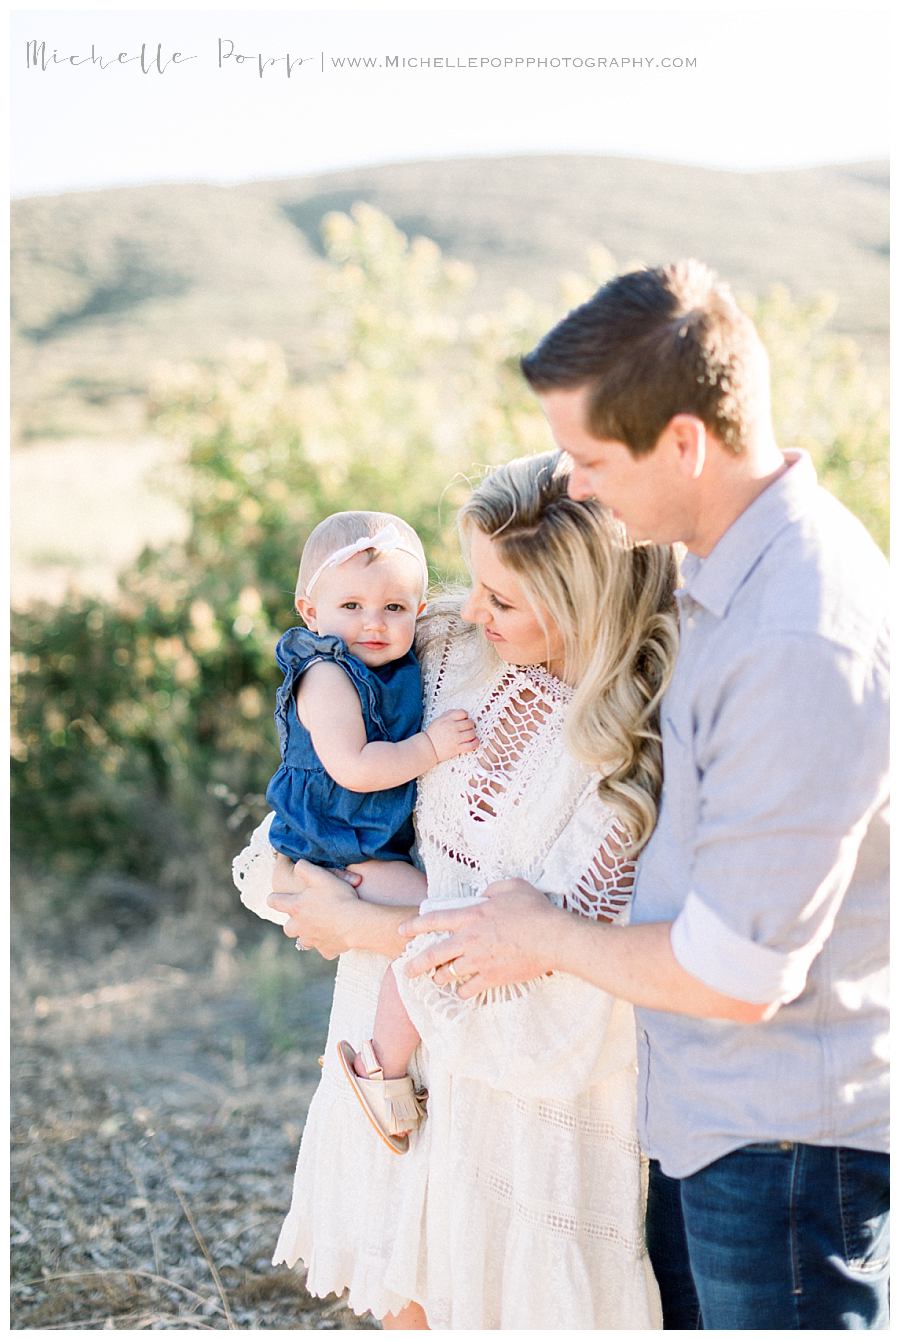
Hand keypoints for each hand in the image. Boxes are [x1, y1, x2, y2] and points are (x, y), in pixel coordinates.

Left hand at [268, 857, 360, 959]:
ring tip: (319, 927)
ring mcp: (313, 940)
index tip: (276, 897)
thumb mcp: (321, 876)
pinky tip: (336, 938)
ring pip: (304, 942)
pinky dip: (327, 945)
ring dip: (308, 935)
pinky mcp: (326, 950)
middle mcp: (300, 926)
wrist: (355, 922)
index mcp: (296, 907)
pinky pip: (324, 950)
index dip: (274, 898)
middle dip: (293, 922)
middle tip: (303, 915)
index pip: (274, 902)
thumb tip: (297, 864)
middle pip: (287, 928)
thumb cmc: (338, 897)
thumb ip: (305, 868)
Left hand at [399, 880, 558, 997]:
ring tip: (437, 979)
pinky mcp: (492, 978)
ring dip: (440, 977)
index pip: (434, 920)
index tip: (402, 931)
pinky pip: (469, 989)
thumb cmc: (534, 910)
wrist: (552, 938)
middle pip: (433, 954)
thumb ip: (492, 888)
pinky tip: (462, 991)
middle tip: (406, 970)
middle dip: (416, 963)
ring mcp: (479, 961)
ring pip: (448, 973)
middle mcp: (469, 940)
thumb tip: (482, 894)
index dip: (414, 925)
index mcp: (471, 916)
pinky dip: (463, 991)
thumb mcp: (511, 886)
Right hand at [424, 709, 477, 762]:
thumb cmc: (432, 734)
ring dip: (473, 734)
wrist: (427, 747)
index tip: (464, 719)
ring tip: (469, 735)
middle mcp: (452, 727)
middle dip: (470, 725)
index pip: (463, 713)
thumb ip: (449, 714)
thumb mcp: (438, 719)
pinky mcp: (457, 748)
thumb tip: (460, 713)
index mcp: (447, 719)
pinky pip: (471, 745)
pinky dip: (475, 743)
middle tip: (468, 728)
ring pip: (472, 733)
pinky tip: (474, 742)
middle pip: (470, 722)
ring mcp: (455, 738)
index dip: (466, 716)